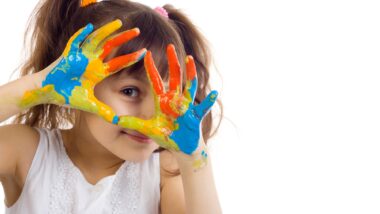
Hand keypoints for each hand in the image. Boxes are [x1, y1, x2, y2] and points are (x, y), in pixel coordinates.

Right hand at [19, 19, 145, 123]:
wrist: (47, 93)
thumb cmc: (66, 96)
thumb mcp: (88, 104)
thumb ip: (102, 111)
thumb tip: (116, 122)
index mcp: (98, 72)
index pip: (118, 64)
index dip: (131, 58)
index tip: (144, 53)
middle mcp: (92, 62)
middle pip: (111, 46)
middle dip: (123, 38)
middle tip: (138, 30)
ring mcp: (80, 57)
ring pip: (96, 40)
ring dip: (107, 31)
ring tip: (119, 23)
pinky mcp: (67, 55)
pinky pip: (75, 42)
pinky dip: (81, 34)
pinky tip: (89, 27)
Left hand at [118, 44, 217, 158]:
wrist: (180, 147)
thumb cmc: (165, 136)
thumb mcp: (147, 128)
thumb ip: (132, 123)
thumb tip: (114, 119)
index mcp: (162, 101)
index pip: (155, 81)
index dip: (151, 68)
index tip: (146, 53)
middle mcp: (175, 100)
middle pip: (175, 77)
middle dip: (173, 62)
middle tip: (170, 47)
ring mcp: (186, 107)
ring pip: (189, 86)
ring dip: (190, 73)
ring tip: (190, 59)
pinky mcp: (195, 116)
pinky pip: (203, 108)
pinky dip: (208, 102)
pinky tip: (214, 93)